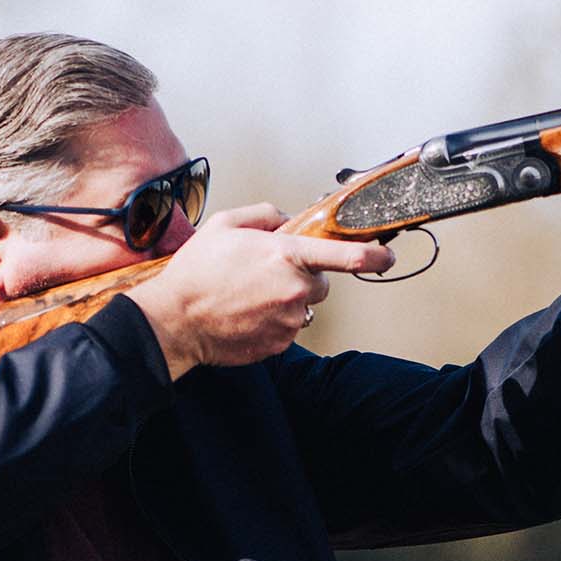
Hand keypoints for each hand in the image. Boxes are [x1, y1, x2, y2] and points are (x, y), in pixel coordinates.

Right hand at [128, 205, 393, 378]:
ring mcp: (289, 320)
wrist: (174, 321)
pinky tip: (246, 314)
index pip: (346, 256)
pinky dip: (274, 322)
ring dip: (287, 301)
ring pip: (304, 307)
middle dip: (303, 277)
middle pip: (322, 283)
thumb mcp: (225, 225)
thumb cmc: (196, 273)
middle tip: (266, 275)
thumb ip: (265, 216)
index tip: (386, 255)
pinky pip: (289, 329)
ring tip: (249, 297)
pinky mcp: (280, 344)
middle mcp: (294, 289)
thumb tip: (286, 221)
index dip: (373, 255)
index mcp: (285, 255)